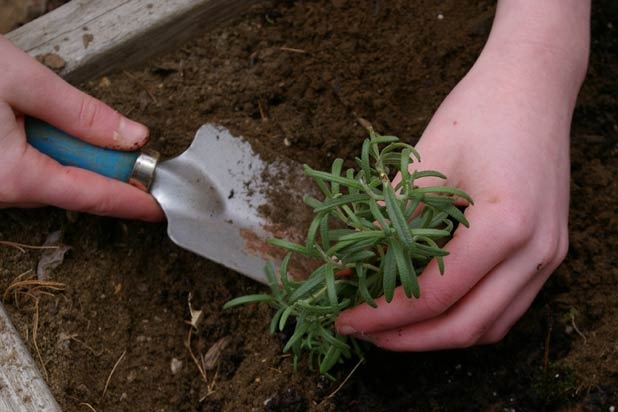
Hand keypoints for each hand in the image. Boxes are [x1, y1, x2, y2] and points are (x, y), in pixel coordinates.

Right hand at [0, 35, 162, 220]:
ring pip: (49, 174)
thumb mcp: (21, 82)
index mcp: (13, 175)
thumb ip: (82, 114)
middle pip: (73, 183)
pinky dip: (44, 148)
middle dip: (99, 162)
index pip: (92, 195)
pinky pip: (26, 167)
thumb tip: (132, 137)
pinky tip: (26, 120)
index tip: (161, 209)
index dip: (132, 202)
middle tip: (117, 137)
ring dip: (67, 150)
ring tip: (38, 111)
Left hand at [335, 1, 589, 349]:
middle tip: (365, 332)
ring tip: (393, 326)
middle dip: (408, 338)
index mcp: (505, 227)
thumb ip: (392, 223)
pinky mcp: (549, 251)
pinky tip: (432, 308)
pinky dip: (466, 317)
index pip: (435, 296)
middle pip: (466, 326)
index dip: (385, 314)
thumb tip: (351, 268)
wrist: (532, 85)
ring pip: (491, 325)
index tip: (347, 318)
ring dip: (438, 335)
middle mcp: (536, 252)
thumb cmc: (478, 113)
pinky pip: (507, 306)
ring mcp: (550, 255)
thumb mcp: (425, 165)